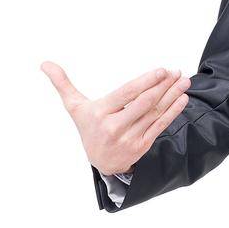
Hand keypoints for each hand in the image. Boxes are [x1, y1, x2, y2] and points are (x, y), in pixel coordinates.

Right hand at [40, 63, 190, 175]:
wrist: (100, 163)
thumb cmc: (89, 129)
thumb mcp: (75, 108)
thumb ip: (62, 84)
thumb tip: (45, 63)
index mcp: (101, 114)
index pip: (127, 94)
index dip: (145, 82)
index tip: (161, 71)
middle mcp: (115, 127)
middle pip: (144, 103)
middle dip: (163, 86)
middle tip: (176, 72)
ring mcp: (130, 138)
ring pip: (155, 113)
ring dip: (172, 95)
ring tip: (183, 80)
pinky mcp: (143, 145)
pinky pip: (160, 125)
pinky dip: (173, 111)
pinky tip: (182, 98)